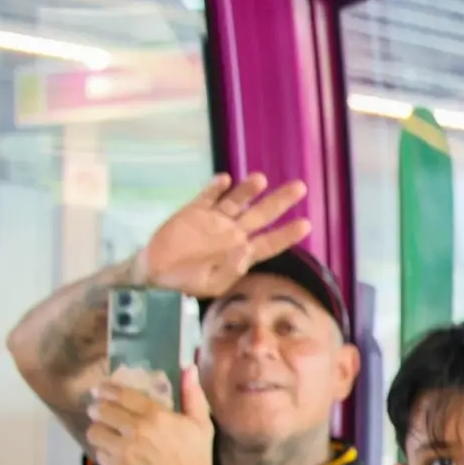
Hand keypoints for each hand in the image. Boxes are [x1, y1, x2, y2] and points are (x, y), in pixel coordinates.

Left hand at [89, 368, 218, 464]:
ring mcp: (123, 451)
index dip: (107, 389)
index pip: (121, 394)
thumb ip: (192, 394)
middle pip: (102, 410)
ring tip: (102, 429)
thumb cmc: (196, 456)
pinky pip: (98, 452)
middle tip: (97, 408)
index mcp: (155, 416)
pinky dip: (103, 449)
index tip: (101, 389)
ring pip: (95, 431)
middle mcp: (135, 431)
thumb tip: (187, 366)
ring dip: (97, 428)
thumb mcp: (201, 424)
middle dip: (97, 407)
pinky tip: (111, 449)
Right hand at [133, 173, 310, 297]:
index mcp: (242, 254)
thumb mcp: (212, 284)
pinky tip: (225, 180)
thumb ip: (231, 268)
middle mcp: (232, 234)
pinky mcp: (193, 211)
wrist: (157, 274)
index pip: (270, 242)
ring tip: (261, 180)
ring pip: (237, 201)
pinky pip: (208, 196)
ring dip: (249, 189)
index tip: (306, 225)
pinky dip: (216, 187)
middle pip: (262, 215)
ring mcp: (214, 220)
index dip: (288, 234)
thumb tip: (246, 249)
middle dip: (280, 201)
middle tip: (301, 188)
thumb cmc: (188, 283)